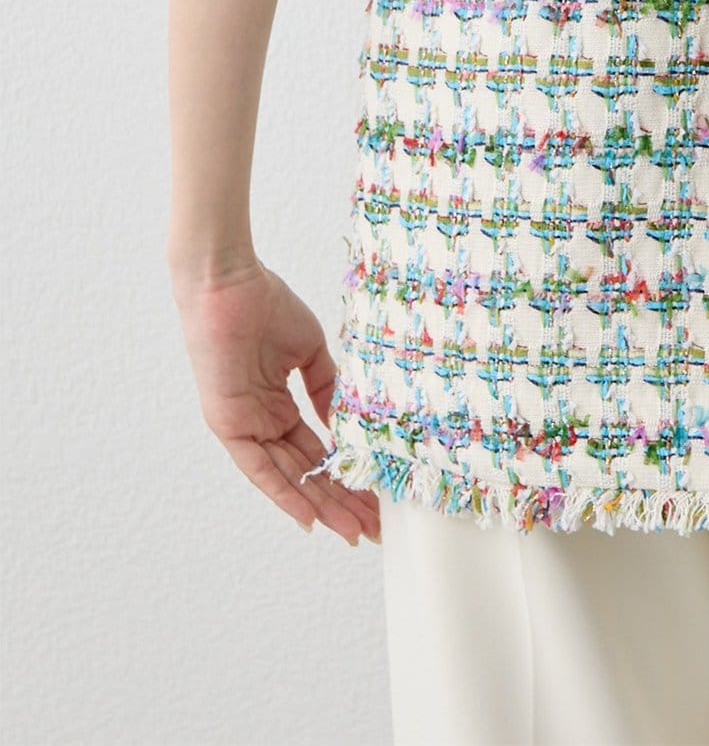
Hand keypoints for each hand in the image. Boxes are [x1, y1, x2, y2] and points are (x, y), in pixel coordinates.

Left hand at [171, 257, 380, 545]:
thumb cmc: (265, 305)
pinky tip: (308, 517)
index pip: (316, 449)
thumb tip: (346, 424)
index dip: (344, 475)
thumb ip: (325, 388)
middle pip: (305, 472)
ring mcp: (245, 426)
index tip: (375, 496)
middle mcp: (261, 422)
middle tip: (373, 527)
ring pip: (288, 477)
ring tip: (353, 530)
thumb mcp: (308, 350)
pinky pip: (258, 468)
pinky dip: (283, 493)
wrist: (229, 283)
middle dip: (339, 501)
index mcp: (276, 405)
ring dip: (320, 505)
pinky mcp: (229, 424)